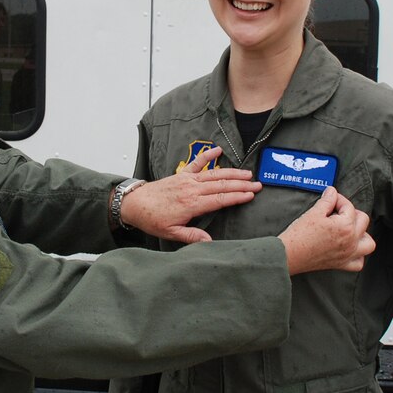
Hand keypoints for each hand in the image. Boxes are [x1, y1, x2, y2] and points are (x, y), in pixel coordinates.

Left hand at [119, 146, 260, 243]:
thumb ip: (191, 237)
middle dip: (241, 184)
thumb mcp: (171, 233)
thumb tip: (209, 242)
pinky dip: (208, 156)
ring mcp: (187, 180)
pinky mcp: (181, 175)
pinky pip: (197, 163)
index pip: (220, 199)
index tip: (251, 194)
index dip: (237, 196)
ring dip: (232, 172)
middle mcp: (192, 189)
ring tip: (247, 173)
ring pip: (214, 174)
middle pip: (221, 185)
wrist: (135, 204)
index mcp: (191, 205)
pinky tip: (218, 150)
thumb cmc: (152, 219)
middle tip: (258, 184)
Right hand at [277, 186, 373, 274]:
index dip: (338, 199)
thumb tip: (332, 191)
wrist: (289, 254)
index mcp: (345, 226)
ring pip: (368, 243)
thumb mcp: (314, 212)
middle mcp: (351, 241)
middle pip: (363, 220)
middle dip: (352, 212)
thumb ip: (327, 200)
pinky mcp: (341, 264)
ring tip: (349, 228)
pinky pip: (359, 262)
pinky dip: (358, 255)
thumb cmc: (300, 234)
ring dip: (362, 233)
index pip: (349, 207)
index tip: (329, 199)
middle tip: (337, 211)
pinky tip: (348, 247)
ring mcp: (348, 254)